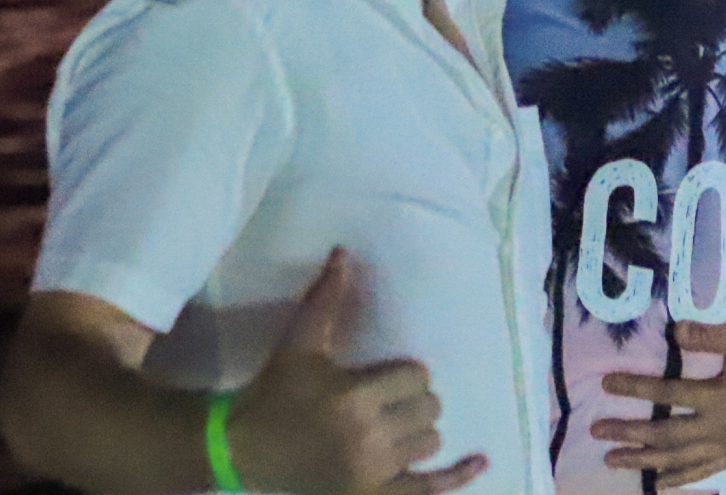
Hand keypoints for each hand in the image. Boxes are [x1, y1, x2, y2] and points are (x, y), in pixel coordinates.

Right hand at [234, 250, 485, 494]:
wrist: (245, 450)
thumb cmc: (275, 393)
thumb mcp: (299, 344)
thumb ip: (326, 299)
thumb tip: (344, 253)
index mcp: (354, 396)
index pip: (415, 377)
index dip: (407, 373)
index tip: (389, 375)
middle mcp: (369, 437)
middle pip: (428, 410)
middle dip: (416, 400)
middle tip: (394, 398)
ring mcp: (373, 473)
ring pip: (428, 444)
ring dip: (420, 431)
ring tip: (399, 425)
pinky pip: (428, 490)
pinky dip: (457, 477)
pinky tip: (480, 462)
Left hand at [592, 320, 725, 485]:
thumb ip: (709, 336)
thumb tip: (673, 330)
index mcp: (720, 398)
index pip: (668, 394)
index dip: (636, 389)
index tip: (606, 383)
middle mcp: (720, 428)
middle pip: (666, 435)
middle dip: (630, 434)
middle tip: (597, 432)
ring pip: (680, 459)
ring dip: (645, 461)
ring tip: (614, 461)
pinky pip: (704, 470)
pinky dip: (681, 479)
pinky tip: (660, 485)